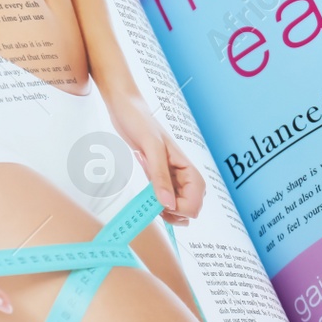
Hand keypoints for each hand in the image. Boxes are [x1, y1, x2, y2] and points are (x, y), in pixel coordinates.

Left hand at [108, 92, 205, 223]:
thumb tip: (168, 204)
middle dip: (176, 213)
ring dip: (168, 212)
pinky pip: (165, 197)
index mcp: (186, 165)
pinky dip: (158, 204)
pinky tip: (147, 199)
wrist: (125, 108)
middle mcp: (181, 172)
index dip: (183, 208)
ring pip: (179, 203)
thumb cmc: (140, 121)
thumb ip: (160, 177)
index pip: (197, 198)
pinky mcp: (158, 175)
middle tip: (155, 208)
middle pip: (191, 204)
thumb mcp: (151, 148)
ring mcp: (170, 175)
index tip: (163, 206)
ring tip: (151, 206)